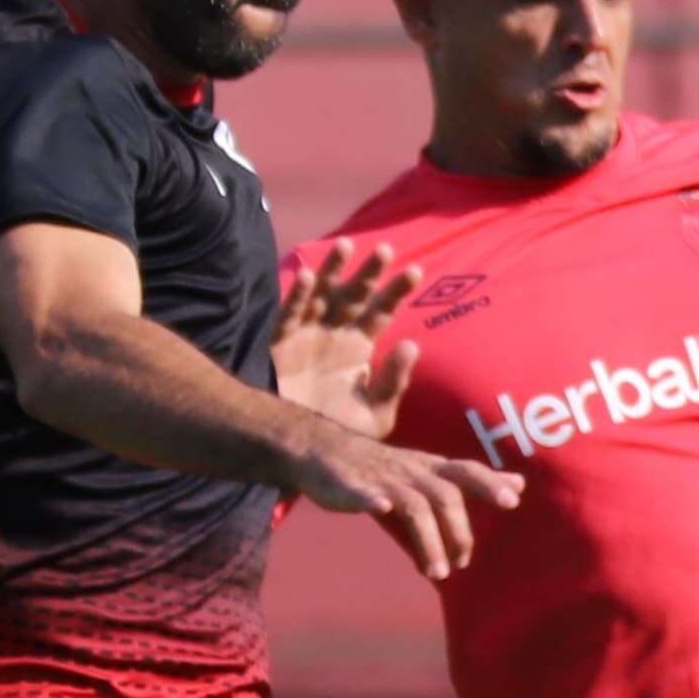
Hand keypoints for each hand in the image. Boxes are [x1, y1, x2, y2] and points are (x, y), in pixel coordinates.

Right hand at [274, 242, 426, 440]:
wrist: (298, 452)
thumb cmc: (339, 434)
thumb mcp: (375, 416)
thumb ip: (394, 383)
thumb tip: (412, 344)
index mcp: (359, 346)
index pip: (382, 311)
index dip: (396, 291)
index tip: (416, 271)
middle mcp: (335, 333)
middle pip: (355, 295)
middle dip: (370, 273)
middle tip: (386, 250)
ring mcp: (307, 334)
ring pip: (321, 294)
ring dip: (332, 270)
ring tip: (346, 245)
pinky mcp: (281, 343)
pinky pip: (289, 315)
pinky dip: (297, 296)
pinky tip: (306, 276)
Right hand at [280, 423, 522, 582]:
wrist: (325, 451)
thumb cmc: (386, 469)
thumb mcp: (431, 472)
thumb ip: (472, 482)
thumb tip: (519, 488)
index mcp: (431, 469)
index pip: (467, 472)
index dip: (490, 483)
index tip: (513, 501)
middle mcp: (412, 472)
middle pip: (445, 495)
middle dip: (458, 529)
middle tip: (463, 563)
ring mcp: (383, 479)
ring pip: (414, 506)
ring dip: (428, 539)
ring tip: (436, 573)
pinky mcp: (353, 488)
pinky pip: (367, 493)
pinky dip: (375, 499)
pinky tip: (381, 509)